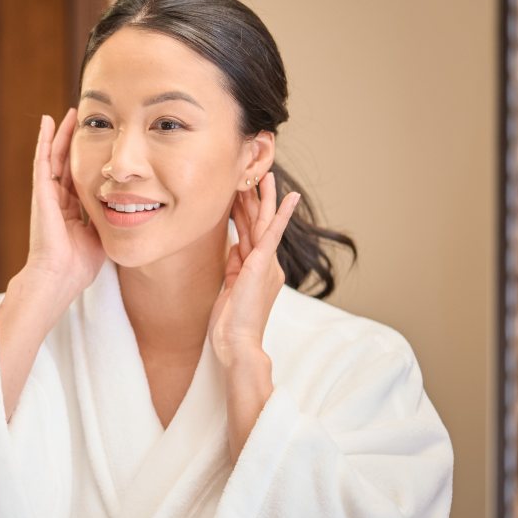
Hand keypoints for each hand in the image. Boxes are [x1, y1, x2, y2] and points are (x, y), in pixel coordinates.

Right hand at [23, 108, 104, 301]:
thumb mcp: (100, 237)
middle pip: (67, 163)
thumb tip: (125, 209)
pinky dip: (44, 140)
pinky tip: (47, 122)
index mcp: (71, 212)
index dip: (88, 161)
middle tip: (84, 119)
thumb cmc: (78, 266)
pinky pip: (43, 160)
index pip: (80, 179)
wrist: (59, 277)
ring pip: (54, 157)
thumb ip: (108, 221)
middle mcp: (57, 200)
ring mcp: (47, 195)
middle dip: (74, 142)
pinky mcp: (41, 192)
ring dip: (61, 134)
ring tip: (68, 113)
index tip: (98, 144)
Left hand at [209, 172, 299, 368]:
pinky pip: (273, 233)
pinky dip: (280, 213)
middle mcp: (265, 263)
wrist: (237, 344)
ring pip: (264, 222)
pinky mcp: (263, 264)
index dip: (244, 211)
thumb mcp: (229, 288)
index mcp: (256, 269)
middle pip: (258, 224)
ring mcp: (266, 263)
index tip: (240, 192)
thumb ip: (233, 266)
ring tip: (265, 174)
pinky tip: (288, 195)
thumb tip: (233, 246)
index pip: (249, 233)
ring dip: (264, 197)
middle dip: (254, 198)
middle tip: (254, 173)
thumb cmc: (230, 323)